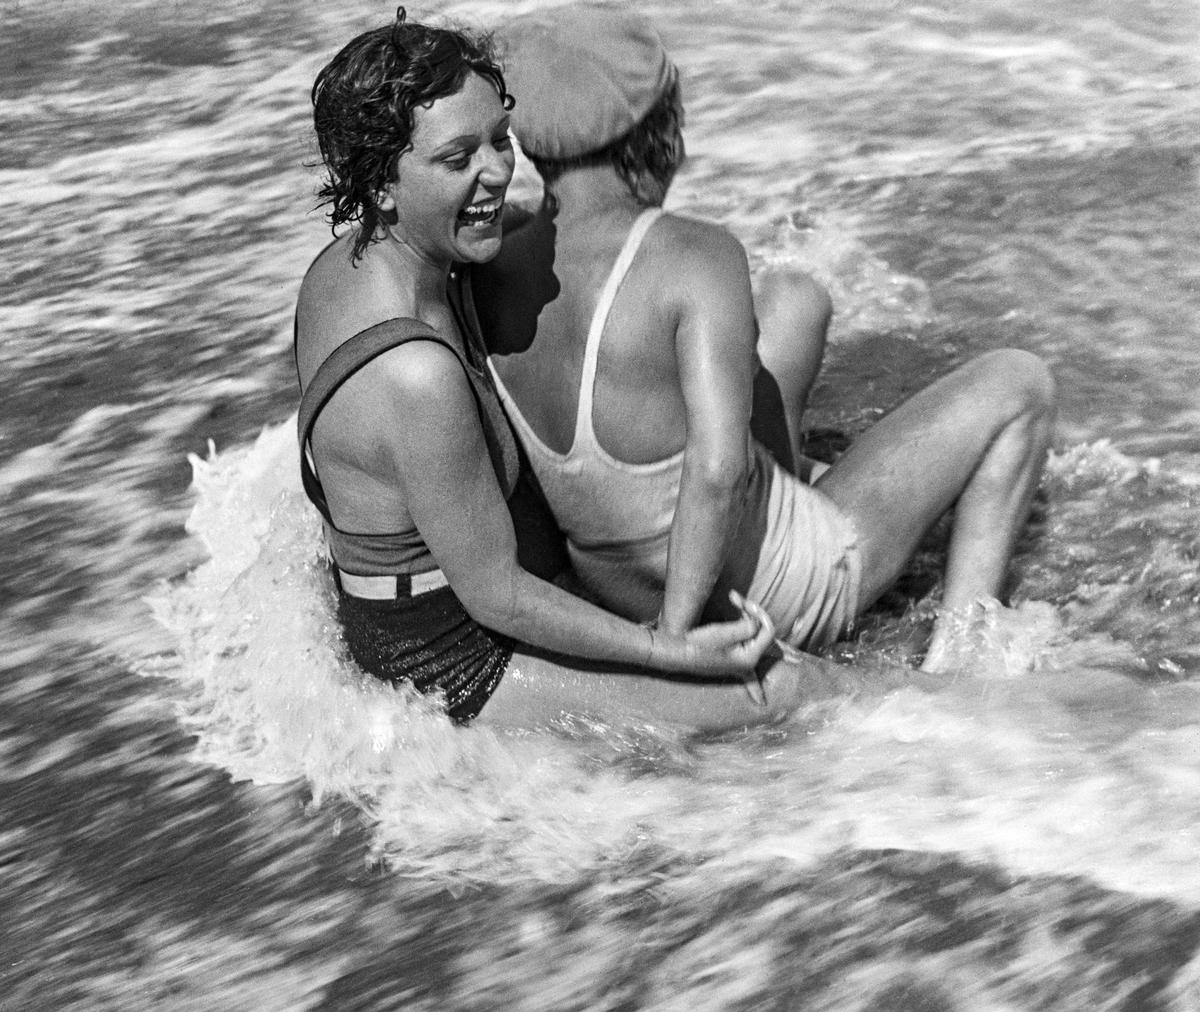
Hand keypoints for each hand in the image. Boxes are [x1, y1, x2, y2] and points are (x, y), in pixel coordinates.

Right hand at [649, 590, 774, 681]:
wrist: (676, 653)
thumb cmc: (698, 644)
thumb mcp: (725, 633)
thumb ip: (748, 625)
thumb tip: (758, 619)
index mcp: (749, 658)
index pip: (768, 630)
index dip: (759, 612)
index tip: (742, 601)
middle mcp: (748, 662)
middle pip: (761, 630)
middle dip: (750, 611)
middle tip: (734, 596)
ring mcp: (740, 658)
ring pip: (753, 630)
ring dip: (744, 613)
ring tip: (732, 598)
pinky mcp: (732, 653)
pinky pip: (744, 634)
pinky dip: (740, 620)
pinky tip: (732, 608)